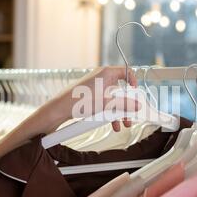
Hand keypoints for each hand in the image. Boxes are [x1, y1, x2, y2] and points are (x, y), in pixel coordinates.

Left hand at [0, 66, 138, 186]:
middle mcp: (102, 78)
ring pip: (113, 99)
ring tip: (122, 125)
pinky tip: (112, 125)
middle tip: (131, 116)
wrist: (58, 109)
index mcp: (107, 73)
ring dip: (119, 112)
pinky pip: (105, 104)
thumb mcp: (106, 104)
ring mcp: (96, 88)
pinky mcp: (90, 98)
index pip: (127, 71)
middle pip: (121, 90)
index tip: (137, 93)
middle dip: (127, 105)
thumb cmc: (79, 101)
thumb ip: (124, 105)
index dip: (134, 82)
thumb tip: (138, 106)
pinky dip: (109, 114)